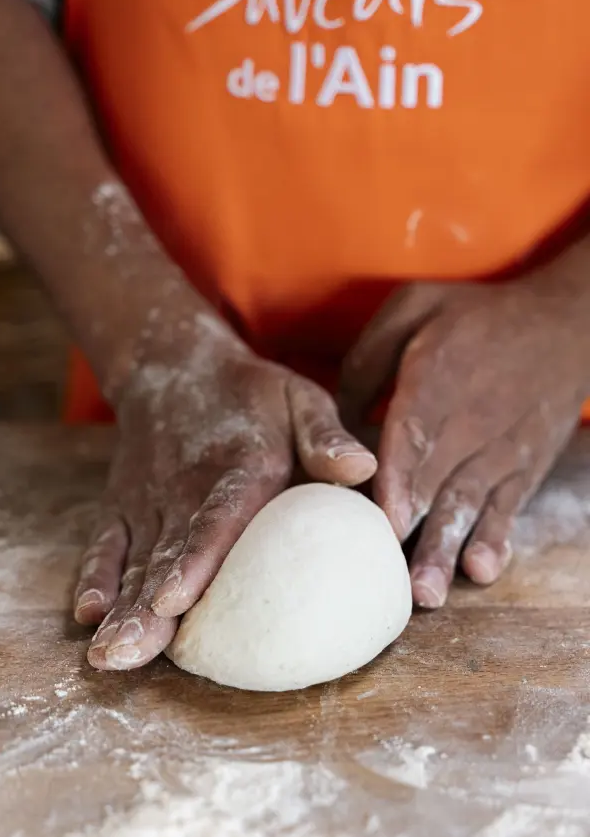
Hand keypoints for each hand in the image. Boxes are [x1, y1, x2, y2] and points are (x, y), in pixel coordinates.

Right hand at [73, 314, 375, 669]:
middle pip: (165, 553)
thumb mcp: (299, 398)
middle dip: (146, 610)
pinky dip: (94, 576)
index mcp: (240, 464)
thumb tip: (363, 468)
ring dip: (120, 609)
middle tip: (131, 656)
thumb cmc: (254, 395)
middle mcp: (186, 486)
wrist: (177, 367)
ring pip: (133, 560)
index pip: (216, 516)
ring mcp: (149, 498)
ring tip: (108, 656)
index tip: (175, 602)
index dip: (196, 559)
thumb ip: (325, 436)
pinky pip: (105, 543)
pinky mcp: (124, 504)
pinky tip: (87, 614)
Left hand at [339, 275, 589, 608]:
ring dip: (448, 552)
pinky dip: (496, 539)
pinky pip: (507, 507)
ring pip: (470, 506)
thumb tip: (338, 418)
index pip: (414, 434)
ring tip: (428, 593)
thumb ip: (367, 360)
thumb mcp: (413, 308)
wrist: (564, 323)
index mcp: (436, 376)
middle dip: (415, 536)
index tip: (385, 521)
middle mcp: (470, 420)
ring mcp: (500, 448)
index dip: (400, 480)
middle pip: (437, 484)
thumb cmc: (475, 316)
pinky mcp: (522, 467)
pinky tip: (483, 570)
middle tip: (391, 583)